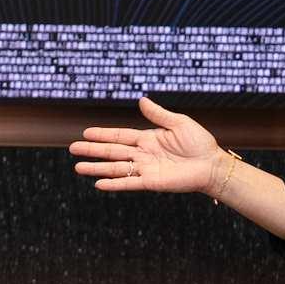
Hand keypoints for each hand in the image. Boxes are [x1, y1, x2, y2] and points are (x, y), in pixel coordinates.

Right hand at [70, 96, 228, 196]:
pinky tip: (99, 184)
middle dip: (92, 150)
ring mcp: (146, 169)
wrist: (212, 164)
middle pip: (112, 152)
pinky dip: (114, 183)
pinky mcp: (152, 182)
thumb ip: (158, 114)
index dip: (103, 134)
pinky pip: (129, 182)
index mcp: (148, 139)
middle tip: (72, 148)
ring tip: (78, 167)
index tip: (86, 133)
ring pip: (116, 168)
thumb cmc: (199, 143)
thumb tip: (141, 100)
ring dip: (97, 168)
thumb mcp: (179, 122)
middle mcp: (143, 154)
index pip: (120, 136)